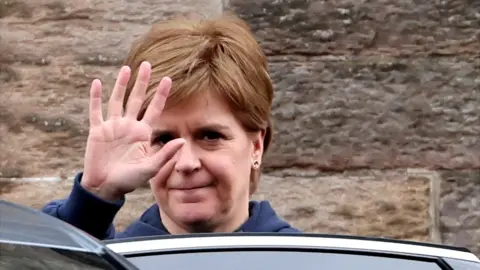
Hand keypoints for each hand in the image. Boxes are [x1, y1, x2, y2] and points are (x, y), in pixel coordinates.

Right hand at [81, 61, 184, 200]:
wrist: (106, 187)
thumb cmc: (130, 180)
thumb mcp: (150, 168)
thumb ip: (165, 154)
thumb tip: (182, 141)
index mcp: (142, 133)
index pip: (154, 109)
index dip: (160, 94)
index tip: (168, 79)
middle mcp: (128, 126)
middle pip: (136, 98)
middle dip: (142, 82)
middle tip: (147, 64)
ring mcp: (112, 126)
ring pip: (117, 100)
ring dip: (121, 84)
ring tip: (126, 68)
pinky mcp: (97, 131)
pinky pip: (96, 111)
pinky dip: (95, 97)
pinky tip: (96, 83)